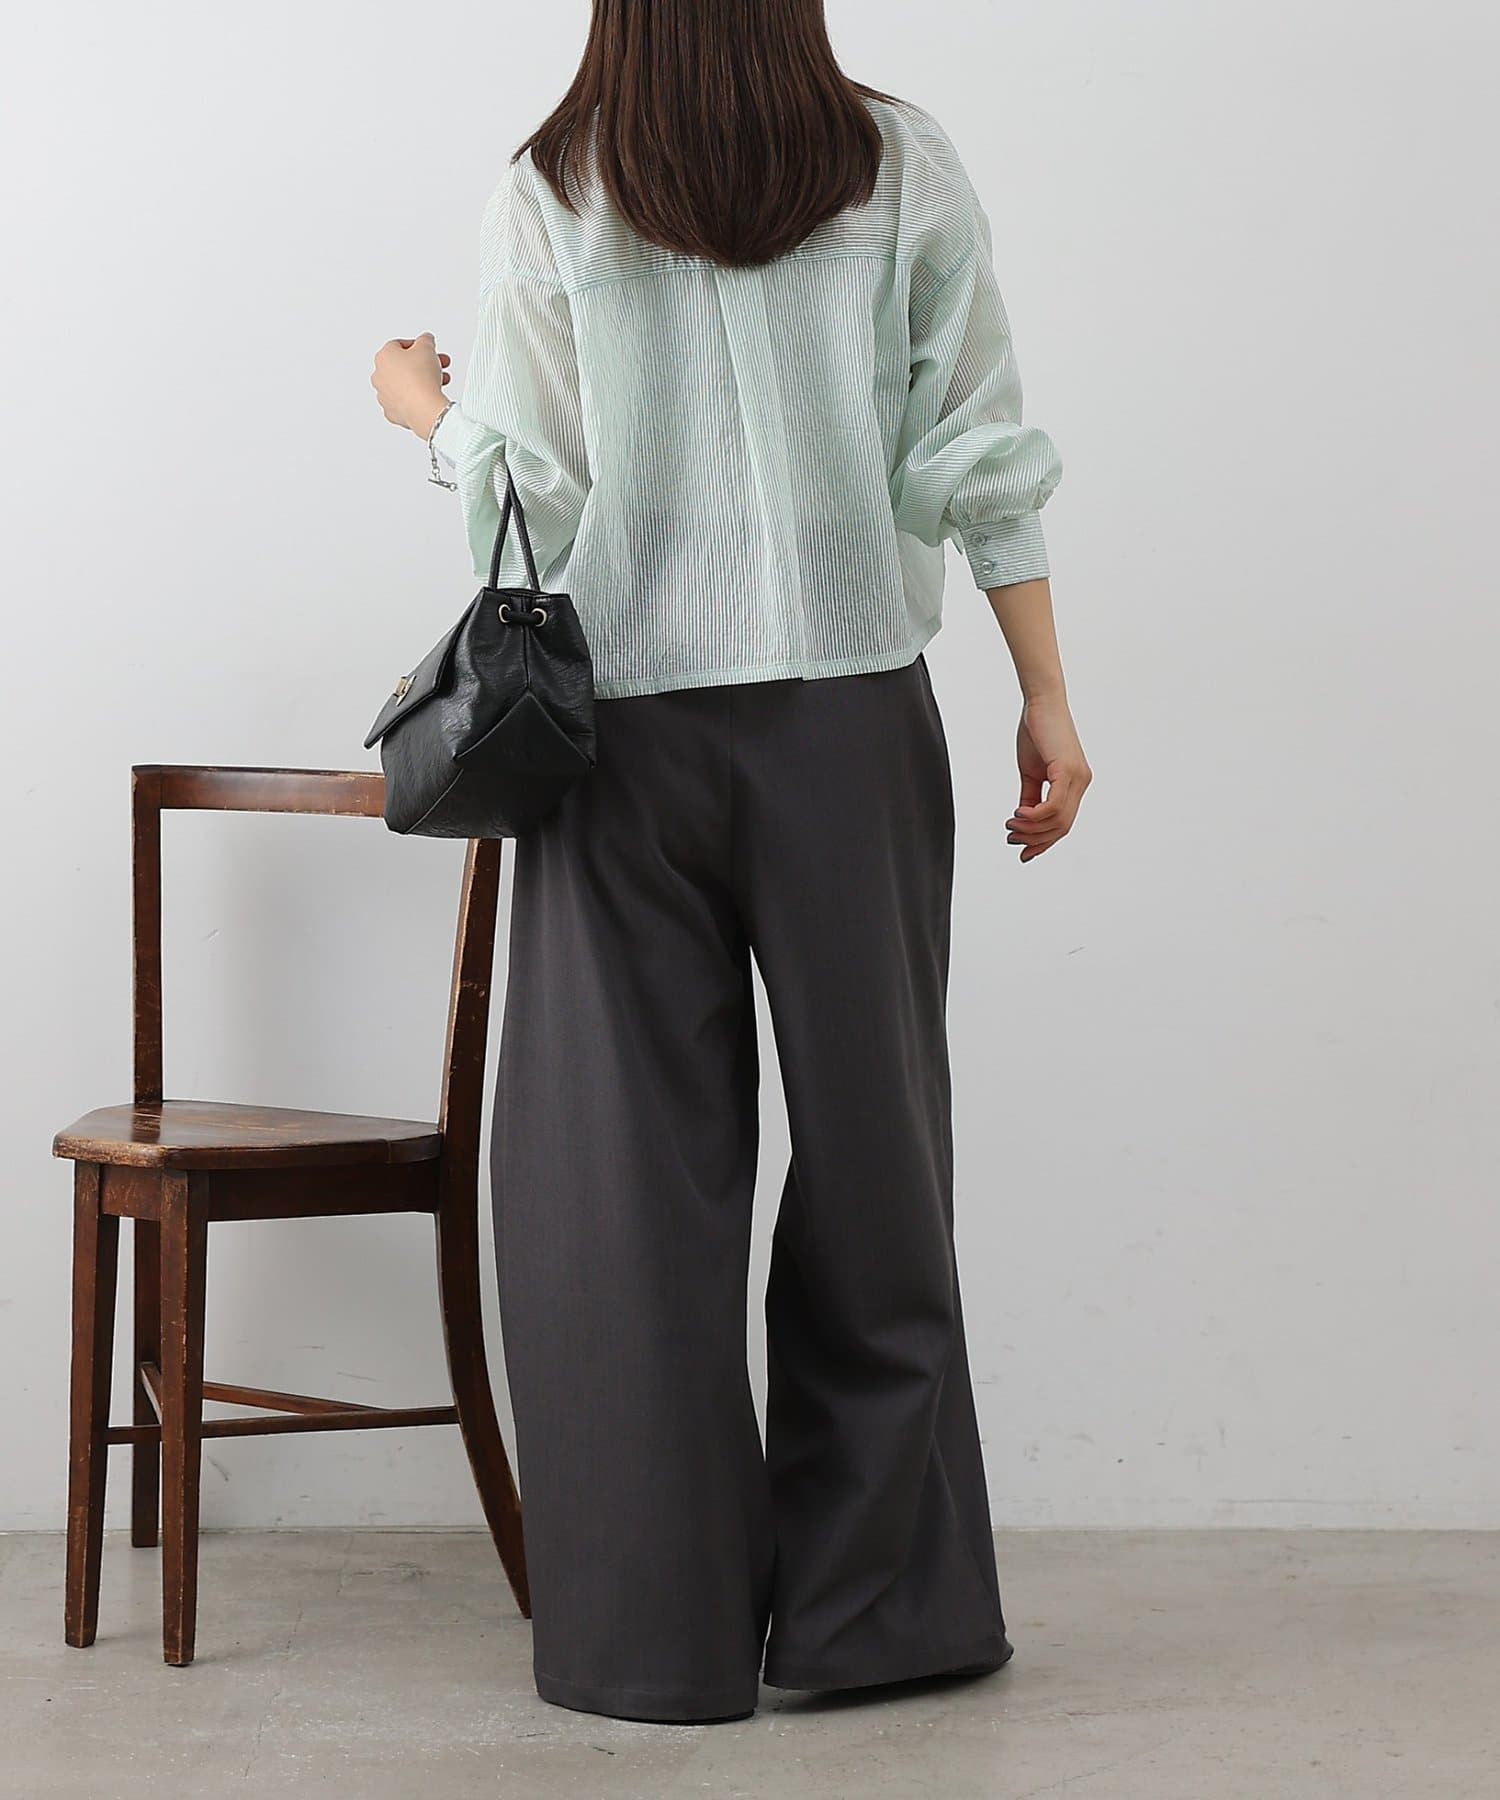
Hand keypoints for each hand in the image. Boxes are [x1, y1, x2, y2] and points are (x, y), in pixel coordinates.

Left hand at [370, 331, 451, 437]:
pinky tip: (427, 396)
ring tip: (438, 381)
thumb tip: (425, 340)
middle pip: (402, 366)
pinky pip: (404, 401)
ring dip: (420, 381)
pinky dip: (415, 398)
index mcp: (383, 356)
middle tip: (436, 365)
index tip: (426, 349)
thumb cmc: (420, 378)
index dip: (416, 346)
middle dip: (421, 365)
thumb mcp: (427, 347)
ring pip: (403, 384)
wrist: (423, 407)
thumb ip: (425, 340)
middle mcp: (379, 375)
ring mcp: (383, 395)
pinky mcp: (392, 412)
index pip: (398, 345)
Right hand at [1007, 693, 1090, 860]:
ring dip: (1031, 828)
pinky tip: (1019, 814)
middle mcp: (1081, 783)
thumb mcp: (1031, 772)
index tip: (1023, 850)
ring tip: (1011, 825)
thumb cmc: (1036, 732)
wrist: (1041, 703)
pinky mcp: (1068, 771)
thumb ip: (1030, 796)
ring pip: (1058, 820)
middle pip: (1062, 826)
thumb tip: (1023, 819)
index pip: (1063, 823)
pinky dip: (1035, 815)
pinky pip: (1054, 806)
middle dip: (1035, 839)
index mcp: (1075, 784)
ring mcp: (1078, 778)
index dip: (1043, 841)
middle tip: (1012, 838)